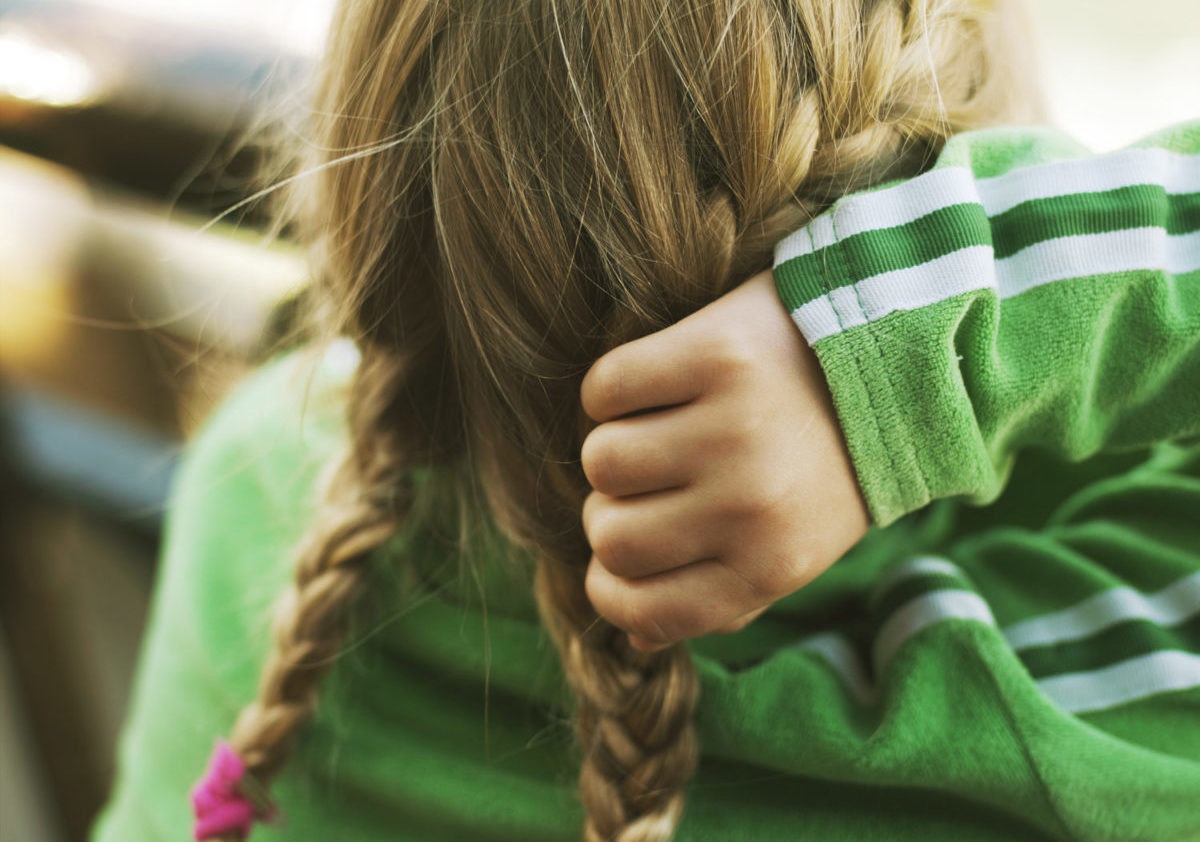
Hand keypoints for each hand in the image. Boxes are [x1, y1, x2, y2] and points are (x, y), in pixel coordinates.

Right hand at [580, 270, 869, 651]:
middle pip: (611, 535)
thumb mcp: (793, 550)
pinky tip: (657, 388)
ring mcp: (734, 425)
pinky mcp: (714, 353)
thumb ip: (721, 600)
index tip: (615, 564)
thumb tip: (635, 638)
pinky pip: (607, 390)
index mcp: (773, 564)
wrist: (883, 359)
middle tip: (645, 487)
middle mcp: (753, 503)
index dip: (611, 590)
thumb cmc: (823, 466)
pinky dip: (615, 392)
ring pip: (602, 461)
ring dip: (616, 448)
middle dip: (612, 514)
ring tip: (658, 433)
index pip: (646, 608)